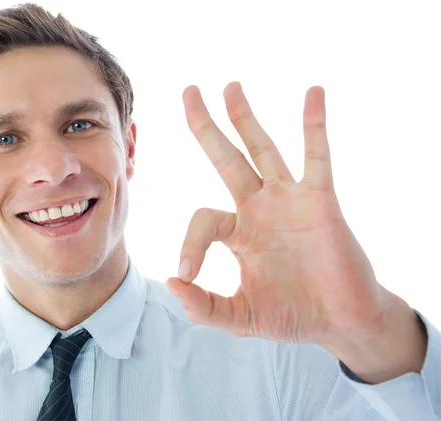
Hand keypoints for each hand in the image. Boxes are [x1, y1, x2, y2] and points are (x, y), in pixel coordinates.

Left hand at [166, 82, 394, 346]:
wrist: (339, 322)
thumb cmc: (290, 315)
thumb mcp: (240, 316)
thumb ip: (205, 307)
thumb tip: (172, 282)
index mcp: (236, 232)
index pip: (202, 219)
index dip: (189, 242)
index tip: (188, 272)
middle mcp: (258, 208)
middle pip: (226, 158)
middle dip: (206, 126)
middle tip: (188, 91)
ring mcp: (289, 201)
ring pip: (264, 149)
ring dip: (247, 117)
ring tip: (230, 86)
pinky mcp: (321, 201)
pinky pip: (317, 157)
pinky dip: (315, 126)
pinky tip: (313, 93)